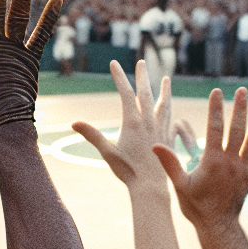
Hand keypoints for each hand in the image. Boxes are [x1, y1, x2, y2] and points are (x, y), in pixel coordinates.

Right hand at [71, 59, 195, 192]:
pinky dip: (171, 112)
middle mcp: (149, 122)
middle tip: (142, 62)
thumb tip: (74, 123)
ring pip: (164, 104)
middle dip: (143, 76)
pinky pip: (171, 120)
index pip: (126, 93)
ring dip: (164, 91)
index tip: (114, 63)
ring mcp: (161, 130)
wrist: (150, 186)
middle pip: (146, 93)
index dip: (119, 77)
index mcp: (133, 122)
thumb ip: (92, 135)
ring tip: (167, 79)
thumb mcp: (107, 152)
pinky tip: (172, 112)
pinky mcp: (168, 140)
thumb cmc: (127, 171)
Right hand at [155, 87, 247, 231]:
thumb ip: (170, 163)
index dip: (216, 109)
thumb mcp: (179, 185)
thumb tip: (155, 145)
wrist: (218, 226)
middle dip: (239, 108)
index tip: (216, 92)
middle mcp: (231, 162)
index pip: (215, 128)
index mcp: (213, 160)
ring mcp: (243, 170)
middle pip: (238, 129)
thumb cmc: (196, 207)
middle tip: (242, 90)